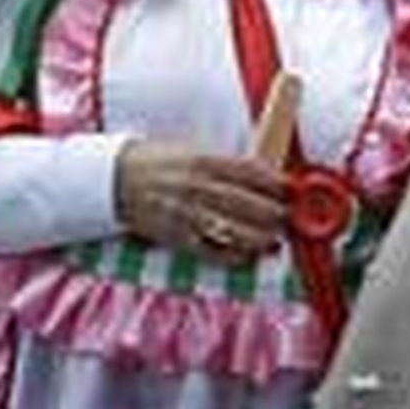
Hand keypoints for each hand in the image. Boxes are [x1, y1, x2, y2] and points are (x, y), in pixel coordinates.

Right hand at [113, 139, 287, 261]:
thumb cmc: (158, 161)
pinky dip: (231, 256)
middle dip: (273, 213)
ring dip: (258, 238)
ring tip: (276, 242)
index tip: (292, 189)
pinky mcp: (175, 236)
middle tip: (291, 219)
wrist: (116, 178)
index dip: (274, 182)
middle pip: (245, 203)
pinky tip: (247, 257)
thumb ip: (222, 164)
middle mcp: (197, 187)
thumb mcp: (191, 151)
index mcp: (203, 160)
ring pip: (231, 229)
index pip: (248, 171)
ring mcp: (186, 214)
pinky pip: (209, 251)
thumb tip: (260, 175)